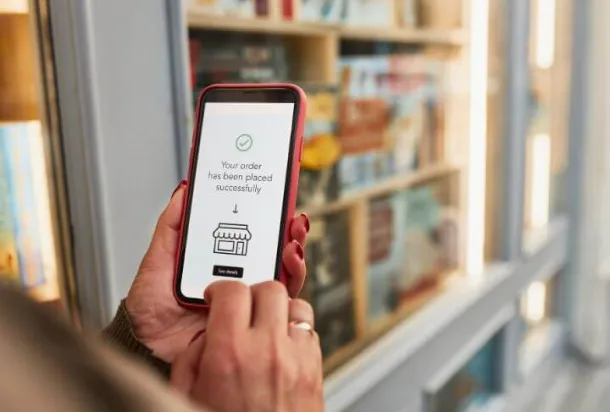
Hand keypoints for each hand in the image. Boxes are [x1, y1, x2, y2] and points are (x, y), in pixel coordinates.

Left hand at [126, 181, 309, 362]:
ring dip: (294, 252)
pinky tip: (287, 266)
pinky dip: (290, 281)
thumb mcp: (158, 259)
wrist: (148, 346)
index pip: (250, 233)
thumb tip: (184, 191)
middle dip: (288, 230)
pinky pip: (281, 301)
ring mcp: (248, 297)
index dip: (265, 215)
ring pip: (283, 272)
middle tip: (290, 218)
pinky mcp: (254, 317)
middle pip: (273, 249)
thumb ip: (172, 226)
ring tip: (290, 242)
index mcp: (218, 260)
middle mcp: (238, 277)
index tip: (273, 197)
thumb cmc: (151, 308)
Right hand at [170, 281, 323, 411]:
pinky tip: (282, 345)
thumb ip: (192, 355)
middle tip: (242, 306)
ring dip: (279, 309)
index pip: (231, 291)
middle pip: (268, 289)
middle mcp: (267, 349)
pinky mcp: (315, 368)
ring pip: (296, 305)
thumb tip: (207, 332)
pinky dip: (296, 331)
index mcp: (230, 354)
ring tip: (266, 324)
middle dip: (252, 293)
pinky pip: (310, 330)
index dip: (220, 289)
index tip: (217, 297)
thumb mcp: (188, 394)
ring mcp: (296, 358)